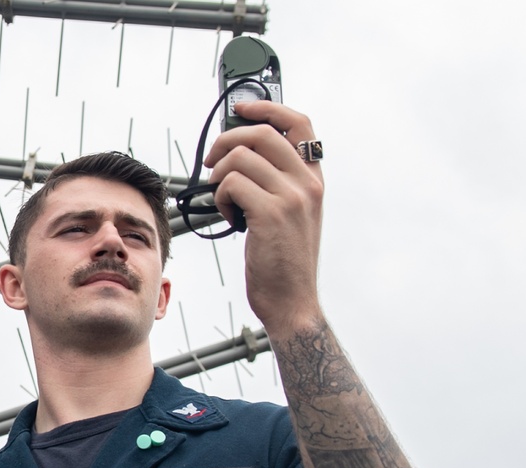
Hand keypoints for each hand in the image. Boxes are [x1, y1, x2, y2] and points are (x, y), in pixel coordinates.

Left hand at [204, 101, 324, 337]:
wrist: (293, 302)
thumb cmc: (285, 263)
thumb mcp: (293, 216)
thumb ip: (279, 184)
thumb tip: (242, 154)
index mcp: (314, 180)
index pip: (299, 123)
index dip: (267, 108)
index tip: (242, 109)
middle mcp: (307, 184)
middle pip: (260, 133)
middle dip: (225, 141)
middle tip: (212, 162)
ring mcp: (291, 197)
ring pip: (239, 158)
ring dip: (218, 177)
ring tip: (223, 200)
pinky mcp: (270, 214)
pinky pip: (230, 184)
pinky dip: (220, 198)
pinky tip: (230, 218)